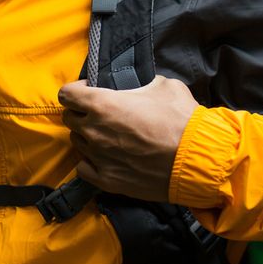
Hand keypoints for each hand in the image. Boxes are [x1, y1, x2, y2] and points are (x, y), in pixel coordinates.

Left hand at [58, 75, 198, 202]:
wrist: (196, 159)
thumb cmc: (181, 120)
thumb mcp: (164, 86)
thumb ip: (140, 83)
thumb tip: (138, 85)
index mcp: (102, 104)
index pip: (66, 94)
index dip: (76, 91)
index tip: (88, 91)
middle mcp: (94, 130)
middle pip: (69, 118)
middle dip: (81, 113)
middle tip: (101, 114)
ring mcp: (98, 157)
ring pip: (77, 142)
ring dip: (88, 137)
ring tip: (109, 137)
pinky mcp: (106, 180)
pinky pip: (84, 168)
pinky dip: (91, 162)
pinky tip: (106, 158)